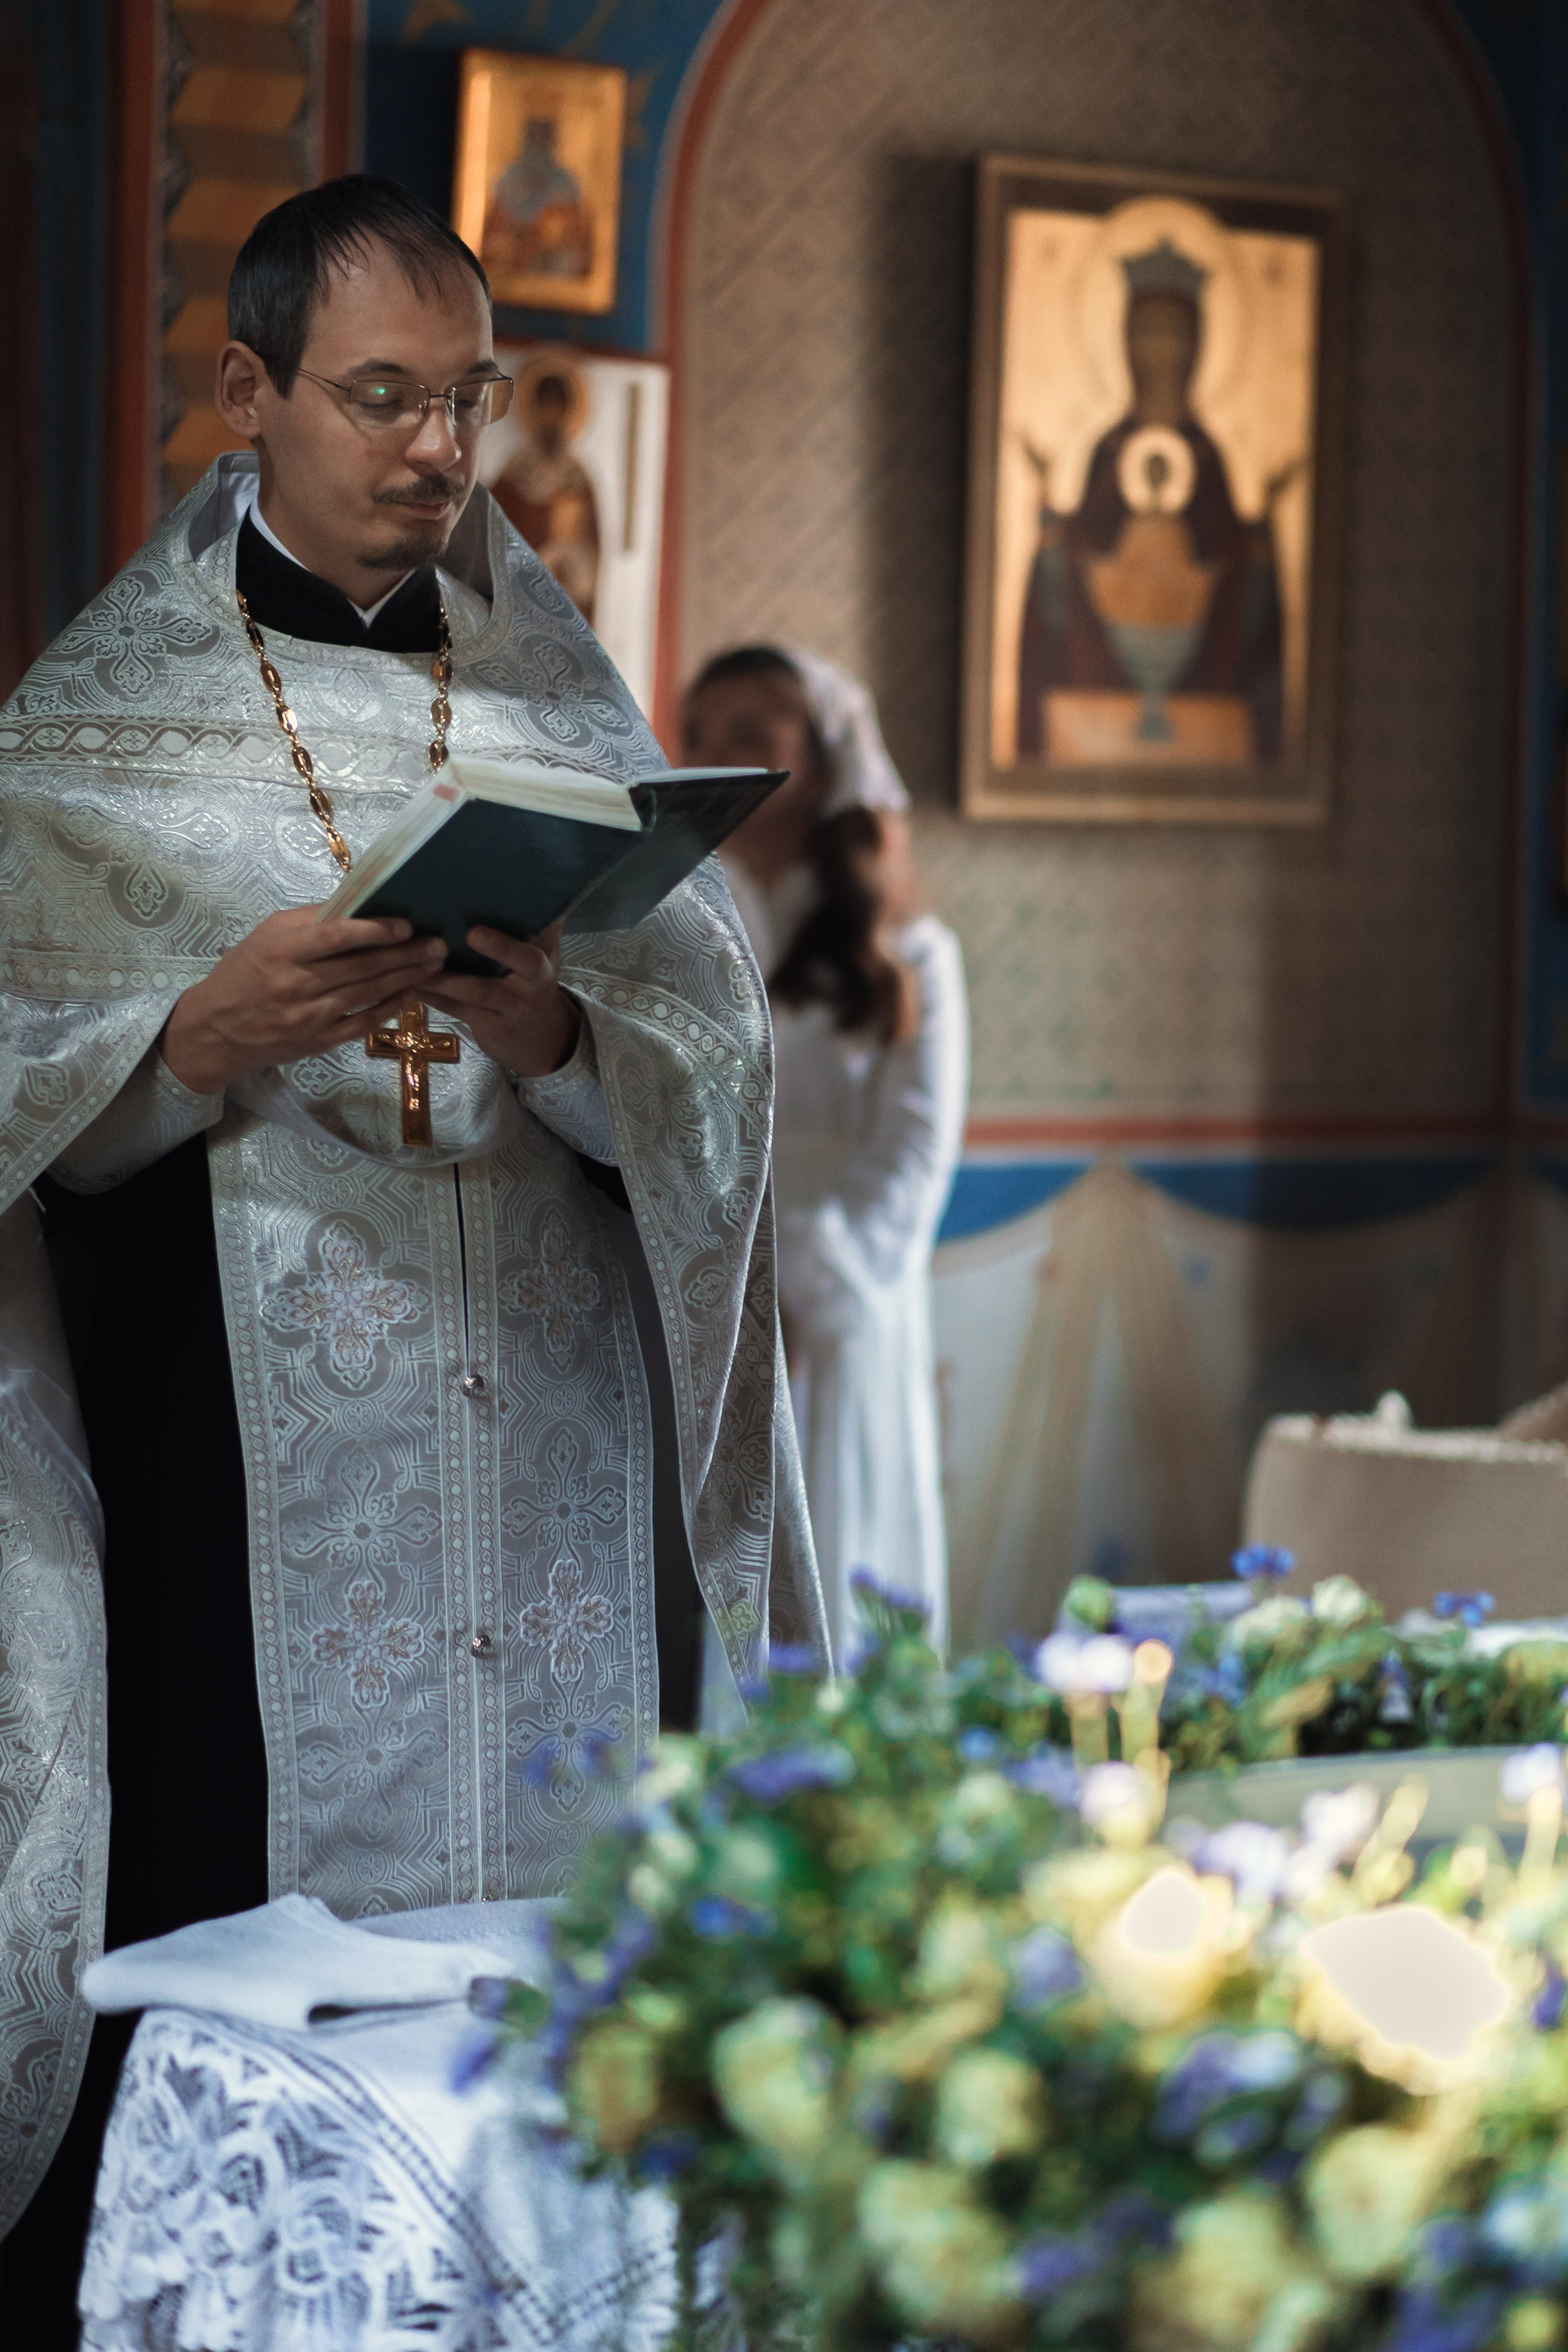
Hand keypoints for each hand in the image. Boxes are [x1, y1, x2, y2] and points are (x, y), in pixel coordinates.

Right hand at [159, 907, 448, 1094]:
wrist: (216, 1030)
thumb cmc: (244, 973)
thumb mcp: (267, 936)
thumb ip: (309, 920)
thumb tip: (358, 903)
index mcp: (281, 950)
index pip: (335, 936)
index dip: (374, 930)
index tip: (405, 925)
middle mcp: (296, 983)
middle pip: (360, 966)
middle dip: (404, 954)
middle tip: (437, 944)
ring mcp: (308, 1015)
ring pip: (367, 993)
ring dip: (405, 978)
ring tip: (433, 964)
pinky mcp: (317, 1041)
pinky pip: (362, 1022)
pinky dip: (389, 1008)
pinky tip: (410, 993)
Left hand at [421, 922, 579, 1078]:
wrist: (545, 1039)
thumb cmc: (537, 983)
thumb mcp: (547, 955)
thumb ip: (540, 924)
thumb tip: (538, 879)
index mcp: (540, 970)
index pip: (526, 957)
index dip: (501, 946)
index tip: (473, 933)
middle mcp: (524, 994)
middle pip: (488, 985)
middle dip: (453, 975)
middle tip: (432, 950)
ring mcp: (505, 1015)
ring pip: (467, 997)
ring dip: (436, 981)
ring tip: (407, 966)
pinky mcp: (487, 1030)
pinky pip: (455, 1010)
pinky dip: (431, 996)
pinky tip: (406, 983)